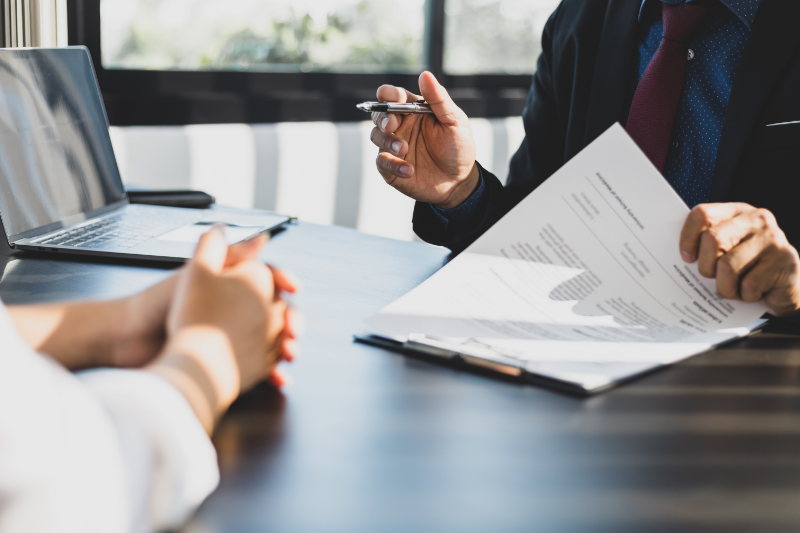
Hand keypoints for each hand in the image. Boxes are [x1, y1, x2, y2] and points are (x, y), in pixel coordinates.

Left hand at [117, 232, 300, 371]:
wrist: (128, 340)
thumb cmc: (157, 303)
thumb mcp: (198, 273)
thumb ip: (228, 254)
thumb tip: (262, 237)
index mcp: (227, 286)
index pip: (266, 280)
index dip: (283, 283)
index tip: (293, 288)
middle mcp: (232, 311)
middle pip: (274, 313)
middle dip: (291, 320)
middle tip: (294, 328)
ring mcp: (230, 338)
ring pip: (270, 341)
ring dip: (286, 347)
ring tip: (290, 353)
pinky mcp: (225, 364)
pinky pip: (256, 368)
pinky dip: (271, 372)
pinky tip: (278, 377)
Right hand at [370, 71, 479, 208]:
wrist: (459, 181)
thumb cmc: (458, 148)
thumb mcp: (455, 121)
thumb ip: (439, 99)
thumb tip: (425, 74)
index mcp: (414, 110)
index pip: (394, 96)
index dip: (388, 94)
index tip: (390, 96)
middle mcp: (401, 126)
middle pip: (379, 114)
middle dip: (382, 117)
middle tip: (392, 126)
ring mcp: (394, 146)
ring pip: (376, 136)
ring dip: (387, 141)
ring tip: (404, 149)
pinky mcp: (391, 167)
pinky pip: (381, 162)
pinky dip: (392, 165)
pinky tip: (408, 169)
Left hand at [680, 203, 799, 315]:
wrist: (786, 288)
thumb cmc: (746, 269)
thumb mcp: (725, 250)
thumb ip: (705, 245)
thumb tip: (671, 256)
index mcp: (736, 211)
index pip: (702, 214)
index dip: (688, 238)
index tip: (686, 258)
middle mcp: (757, 219)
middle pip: (713, 239)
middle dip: (706, 267)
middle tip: (713, 277)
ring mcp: (774, 239)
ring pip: (728, 266)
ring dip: (725, 287)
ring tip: (734, 288)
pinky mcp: (786, 261)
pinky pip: (749, 285)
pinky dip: (745, 296)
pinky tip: (753, 293)